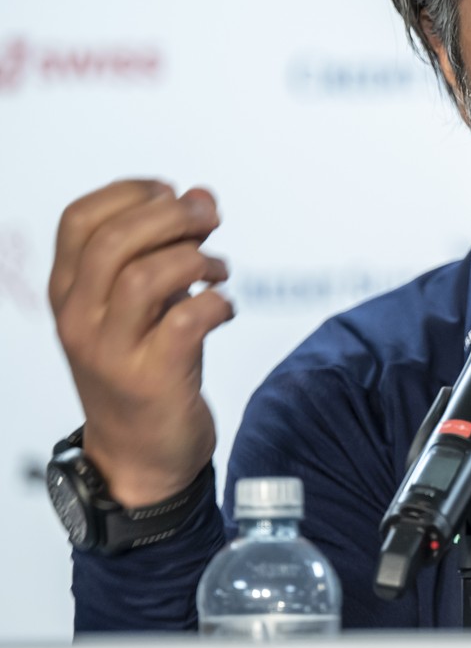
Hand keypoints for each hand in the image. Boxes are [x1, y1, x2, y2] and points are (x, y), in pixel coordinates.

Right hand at [49, 180, 234, 507]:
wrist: (139, 454)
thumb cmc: (146, 365)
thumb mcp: (146, 302)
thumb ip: (166, 248)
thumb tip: (200, 194)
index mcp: (69, 292)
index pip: (79, 219)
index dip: (131, 192)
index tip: (171, 193)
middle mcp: (80, 319)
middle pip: (114, 241)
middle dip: (171, 216)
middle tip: (209, 220)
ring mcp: (112, 352)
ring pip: (144, 277)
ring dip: (195, 260)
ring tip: (218, 270)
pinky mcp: (152, 379)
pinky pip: (186, 322)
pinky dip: (216, 303)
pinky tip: (224, 307)